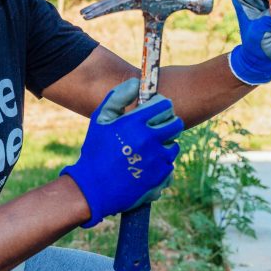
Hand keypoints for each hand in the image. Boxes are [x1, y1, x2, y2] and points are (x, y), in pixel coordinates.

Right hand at [60, 78, 183, 227]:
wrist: (94, 188)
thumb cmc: (96, 150)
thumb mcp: (100, 120)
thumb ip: (118, 97)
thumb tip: (136, 82)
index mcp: (135, 123)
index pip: (165, 105)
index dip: (161, 107)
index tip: (155, 111)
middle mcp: (149, 140)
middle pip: (176, 124)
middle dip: (167, 124)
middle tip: (155, 130)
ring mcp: (157, 160)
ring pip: (174, 145)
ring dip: (164, 146)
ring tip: (145, 151)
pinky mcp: (161, 177)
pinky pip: (170, 165)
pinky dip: (160, 166)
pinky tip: (145, 167)